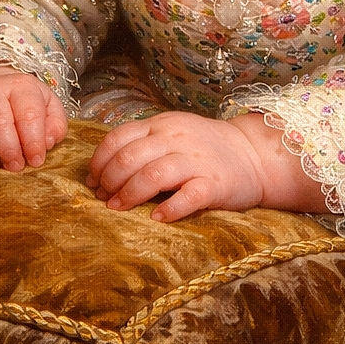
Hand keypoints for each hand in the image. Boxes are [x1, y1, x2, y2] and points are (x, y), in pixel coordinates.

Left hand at [85, 112, 265, 221]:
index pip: (119, 137)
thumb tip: (101, 172)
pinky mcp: (214, 184)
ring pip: (153, 174)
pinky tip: (157, 218)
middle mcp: (176, 138)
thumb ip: (142, 145)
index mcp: (161, 125)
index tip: (92, 181)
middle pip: (130, 157)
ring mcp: (195, 160)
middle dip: (109, 180)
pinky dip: (169, 209)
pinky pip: (188, 196)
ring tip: (118, 209)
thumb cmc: (204, 148)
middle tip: (103, 199)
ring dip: (129, 194)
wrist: (252, 154)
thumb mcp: (171, 134)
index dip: (99, 161)